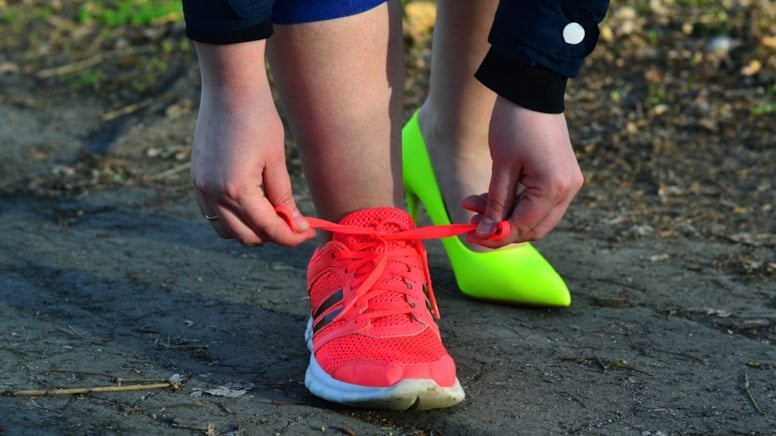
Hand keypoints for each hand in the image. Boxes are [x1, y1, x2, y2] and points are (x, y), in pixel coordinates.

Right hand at [192, 42, 314, 246]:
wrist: (228, 88)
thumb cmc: (258, 117)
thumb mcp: (277, 159)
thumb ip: (284, 197)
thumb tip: (296, 224)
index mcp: (237, 190)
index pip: (268, 228)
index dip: (292, 236)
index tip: (308, 233)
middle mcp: (214, 194)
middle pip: (247, 236)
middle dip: (273, 234)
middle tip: (294, 222)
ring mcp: (201, 188)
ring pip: (227, 231)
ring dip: (251, 229)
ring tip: (273, 212)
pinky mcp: (197, 180)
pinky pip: (213, 215)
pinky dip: (233, 218)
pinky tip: (252, 204)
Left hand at [463, 97, 582, 247]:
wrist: (532, 90)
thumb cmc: (515, 124)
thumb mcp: (502, 167)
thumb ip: (496, 203)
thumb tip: (487, 233)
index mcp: (553, 188)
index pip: (523, 226)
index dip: (495, 235)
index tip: (469, 235)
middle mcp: (567, 190)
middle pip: (533, 227)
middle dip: (501, 228)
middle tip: (471, 223)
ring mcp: (568, 183)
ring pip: (534, 216)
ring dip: (505, 214)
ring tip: (472, 203)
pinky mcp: (562, 176)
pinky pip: (538, 201)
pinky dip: (515, 203)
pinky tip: (489, 195)